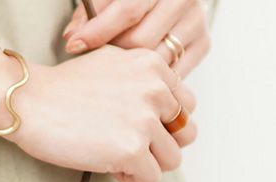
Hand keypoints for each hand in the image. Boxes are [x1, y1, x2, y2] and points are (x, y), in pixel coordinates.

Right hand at [7, 45, 195, 181]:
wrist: (30, 102)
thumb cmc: (61, 90)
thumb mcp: (111, 66)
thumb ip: (142, 82)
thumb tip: (161, 111)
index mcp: (153, 66)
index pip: (186, 105)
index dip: (164, 123)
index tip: (136, 127)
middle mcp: (155, 90)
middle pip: (186, 133)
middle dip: (161, 145)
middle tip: (132, 147)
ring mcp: (145, 121)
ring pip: (172, 159)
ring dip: (147, 164)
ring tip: (117, 157)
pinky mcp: (133, 149)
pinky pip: (150, 178)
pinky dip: (131, 179)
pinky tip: (108, 166)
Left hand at [63, 0, 210, 78]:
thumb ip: (92, 11)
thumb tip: (72, 37)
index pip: (127, 10)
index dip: (98, 30)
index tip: (75, 44)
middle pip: (140, 41)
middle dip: (113, 54)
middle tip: (95, 60)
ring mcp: (195, 22)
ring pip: (155, 61)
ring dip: (130, 70)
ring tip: (113, 68)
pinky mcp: (202, 44)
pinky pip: (170, 73)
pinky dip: (150, 77)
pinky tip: (135, 74)